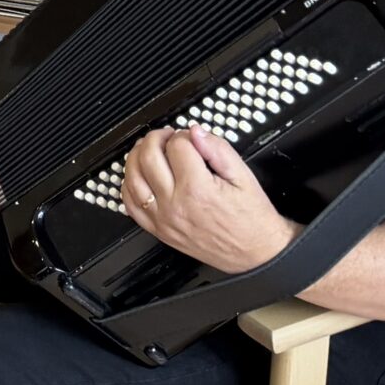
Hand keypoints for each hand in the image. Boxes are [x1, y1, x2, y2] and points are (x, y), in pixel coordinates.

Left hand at [122, 125, 296, 273]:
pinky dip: (128, 184)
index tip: (189, 138)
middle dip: (155, 138)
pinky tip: (138, 175)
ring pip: (132, 177)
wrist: (256, 253)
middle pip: (148, 156)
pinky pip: (130, 204)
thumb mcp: (244, 177)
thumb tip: (195, 132)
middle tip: (166, 137)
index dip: (183, 135)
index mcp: (198, 189)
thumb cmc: (252, 218)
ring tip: (150, 150)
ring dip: (136, 156)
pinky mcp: (158, 231)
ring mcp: (163, 219)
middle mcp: (175, 204)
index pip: (176, 146)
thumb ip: (218, 150)